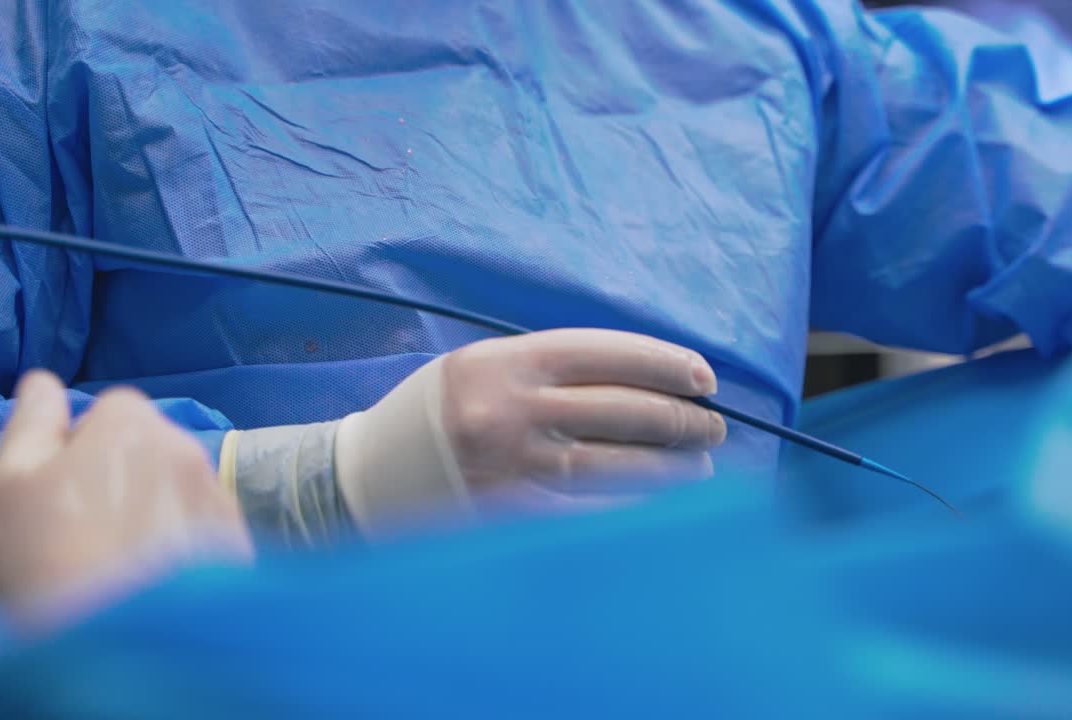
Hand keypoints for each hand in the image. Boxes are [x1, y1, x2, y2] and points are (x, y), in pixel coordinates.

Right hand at [0, 371, 253, 628]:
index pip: (113, 410)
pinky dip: (186, 546)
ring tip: (122, 559)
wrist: (123, 643)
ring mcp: (219, 498)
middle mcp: (187, 450)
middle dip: (126, 473)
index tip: (63, 486)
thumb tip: (42, 384)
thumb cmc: (50, 558)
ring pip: (182, 488)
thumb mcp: (10, 487)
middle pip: (153, 447)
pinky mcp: (239, 545)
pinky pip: (207, 530)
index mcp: (131, 425)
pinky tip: (155, 578)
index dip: (84, 443)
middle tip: (88, 528)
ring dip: (158, 508)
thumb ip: (30, 426)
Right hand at [334, 329, 726, 534]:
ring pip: (622, 466)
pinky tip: (664, 504)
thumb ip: (552, 369)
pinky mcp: (514, 520)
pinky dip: (639, 507)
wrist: (359, 481)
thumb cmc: (434, 418)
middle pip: (628, 411)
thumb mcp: (483, 368)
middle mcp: (514, 411)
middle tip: (713, 428)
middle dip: (684, 421)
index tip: (704, 379)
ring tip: (700, 466)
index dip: (668, 365)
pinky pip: (596, 513)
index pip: (611, 354)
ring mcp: (515, 470)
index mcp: (508, 362)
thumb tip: (642, 381)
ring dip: (674, 468)